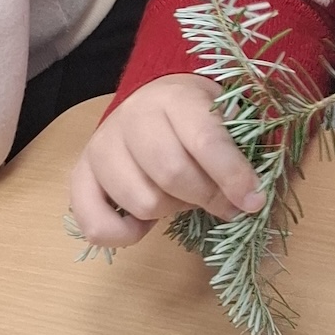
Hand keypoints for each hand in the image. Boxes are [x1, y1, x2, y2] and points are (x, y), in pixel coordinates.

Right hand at [68, 74, 264, 247]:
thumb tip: (250, 197)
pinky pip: (96, 225)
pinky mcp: (80, 177)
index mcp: (174, 97)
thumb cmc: (195, 118)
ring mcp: (101, 147)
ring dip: (171, 211)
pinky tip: (143, 223)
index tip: (254, 201)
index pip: (204, 140)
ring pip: (142, 202)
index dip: (233, 176)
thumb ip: (238, 150)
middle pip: (172, 174)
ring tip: (180, 196)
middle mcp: (131, 118)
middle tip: (225, 203)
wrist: (150, 103)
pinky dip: (124, 236)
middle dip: (208, 198)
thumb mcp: (223, 117)